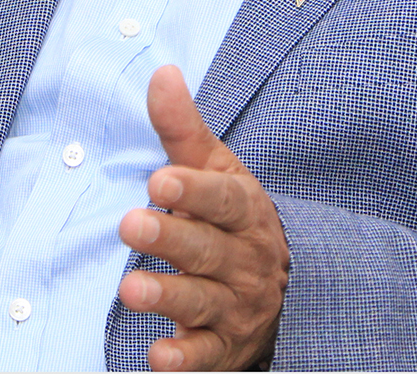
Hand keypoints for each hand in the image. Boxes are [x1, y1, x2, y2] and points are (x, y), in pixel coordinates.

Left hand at [118, 66, 289, 370]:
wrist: (286, 292)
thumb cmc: (232, 219)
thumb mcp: (216, 170)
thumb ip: (183, 129)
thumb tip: (161, 72)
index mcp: (244, 211)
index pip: (224, 199)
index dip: (195, 190)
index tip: (160, 178)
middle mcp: (244, 260)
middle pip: (208, 249)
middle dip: (170, 238)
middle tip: (130, 224)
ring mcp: (235, 306)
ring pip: (202, 301)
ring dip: (167, 296)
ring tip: (130, 289)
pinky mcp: (222, 348)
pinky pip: (205, 356)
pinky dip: (183, 358)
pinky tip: (158, 356)